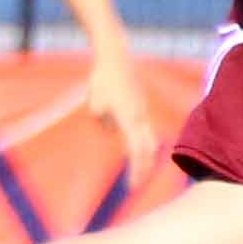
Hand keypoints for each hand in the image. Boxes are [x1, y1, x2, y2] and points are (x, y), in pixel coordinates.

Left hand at [80, 50, 166, 190]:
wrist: (115, 56)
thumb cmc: (102, 81)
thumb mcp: (94, 106)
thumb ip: (103, 125)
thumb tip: (111, 133)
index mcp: (128, 119)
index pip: (135, 152)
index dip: (135, 171)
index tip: (131, 186)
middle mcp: (140, 117)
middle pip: (147, 149)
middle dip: (143, 169)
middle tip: (136, 184)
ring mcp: (143, 109)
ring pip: (148, 138)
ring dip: (143, 155)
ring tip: (139, 170)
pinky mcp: (142, 103)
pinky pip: (142, 125)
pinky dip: (140, 139)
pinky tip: (133, 142)